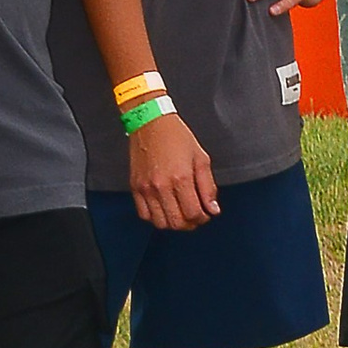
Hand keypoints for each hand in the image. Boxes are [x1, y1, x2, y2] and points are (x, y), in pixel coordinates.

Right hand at [128, 110, 218, 230]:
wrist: (150, 122)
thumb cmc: (176, 136)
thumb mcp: (201, 158)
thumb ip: (208, 187)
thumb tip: (213, 209)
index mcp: (181, 178)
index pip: (193, 214)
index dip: (203, 218)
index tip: (206, 213)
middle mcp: (162, 186)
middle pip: (177, 223)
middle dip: (190, 224)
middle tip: (195, 216)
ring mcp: (146, 189)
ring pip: (160, 223)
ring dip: (173, 223)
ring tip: (181, 213)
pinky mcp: (135, 188)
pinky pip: (144, 215)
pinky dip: (156, 217)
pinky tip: (165, 208)